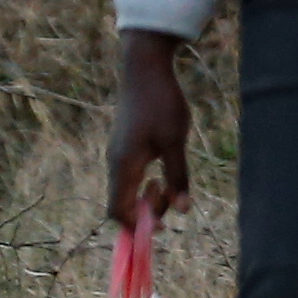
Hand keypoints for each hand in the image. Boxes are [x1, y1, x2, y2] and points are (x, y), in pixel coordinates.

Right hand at [108, 32, 190, 223]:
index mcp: (123, 166)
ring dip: (145, 196)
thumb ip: (178, 177)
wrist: (144, 69)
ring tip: (168, 183)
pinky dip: (142, 183)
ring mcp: (116, 154)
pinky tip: (161, 171)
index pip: (118, 212)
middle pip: (120, 204)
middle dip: (145, 211)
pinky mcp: (122, 146)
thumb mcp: (176, 141)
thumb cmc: (162, 103)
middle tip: (172, 196)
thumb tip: (183, 211)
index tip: (162, 227)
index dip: (137, 226)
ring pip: (124, 190)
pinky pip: (127, 176)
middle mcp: (114, 163)